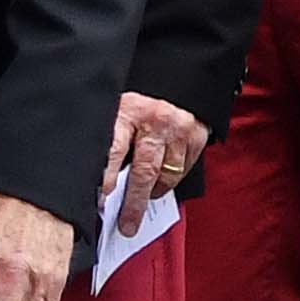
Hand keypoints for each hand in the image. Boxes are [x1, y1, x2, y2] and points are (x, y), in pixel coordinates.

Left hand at [101, 92, 210, 222]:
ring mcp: (179, 130)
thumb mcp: (119, 106)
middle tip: (127, 225)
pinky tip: (161, 184)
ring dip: (154, 193)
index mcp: (128, 110)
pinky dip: (171, 180)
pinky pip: (183, 169)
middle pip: (144, 171)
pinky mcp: (197, 136)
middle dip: (134, 203)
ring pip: (166, 174)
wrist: (179, 75)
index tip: (102, 199)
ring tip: (143, 202)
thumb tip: (102, 178)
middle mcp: (155, 121)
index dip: (108, 176)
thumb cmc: (141, 97)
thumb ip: (113, 135)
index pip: (114, 149)